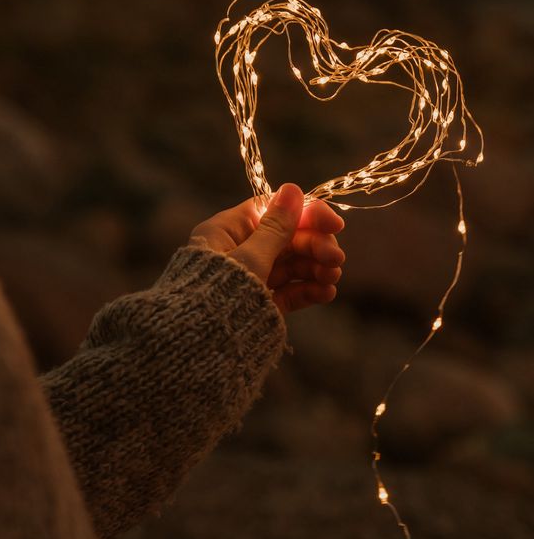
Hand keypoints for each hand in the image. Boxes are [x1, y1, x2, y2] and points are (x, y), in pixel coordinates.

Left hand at [188, 183, 344, 315]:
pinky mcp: (260, 305)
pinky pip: (289, 292)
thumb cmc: (217, 295)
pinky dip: (309, 290)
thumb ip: (275, 228)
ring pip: (292, 266)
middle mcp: (240, 252)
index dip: (307, 215)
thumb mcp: (249, 259)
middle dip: (315, 247)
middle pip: (287, 239)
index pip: (273, 211)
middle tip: (337, 259)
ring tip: (333, 277)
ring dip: (316, 268)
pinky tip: (327, 292)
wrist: (199, 348)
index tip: (335, 223)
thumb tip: (293, 190)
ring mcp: (251, 279)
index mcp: (228, 231)